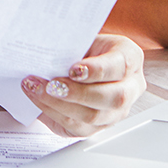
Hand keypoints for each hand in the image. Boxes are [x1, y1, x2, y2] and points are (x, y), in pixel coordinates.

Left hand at [23, 33, 144, 137]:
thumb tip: (49, 53)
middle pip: (113, 97)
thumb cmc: (85, 50)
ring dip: (60, 105)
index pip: (121, 66)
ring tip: (37, 90)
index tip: (73, 69)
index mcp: (130, 58)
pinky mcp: (98, 127)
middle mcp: (130, 88)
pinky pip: (78, 127)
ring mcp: (116, 111)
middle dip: (78, 93)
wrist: (83, 64)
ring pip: (94, 116)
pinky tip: (40, 100)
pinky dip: (54, 113)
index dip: (97, 70)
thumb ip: (73, 47)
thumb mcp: (84, 39)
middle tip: (52, 85)